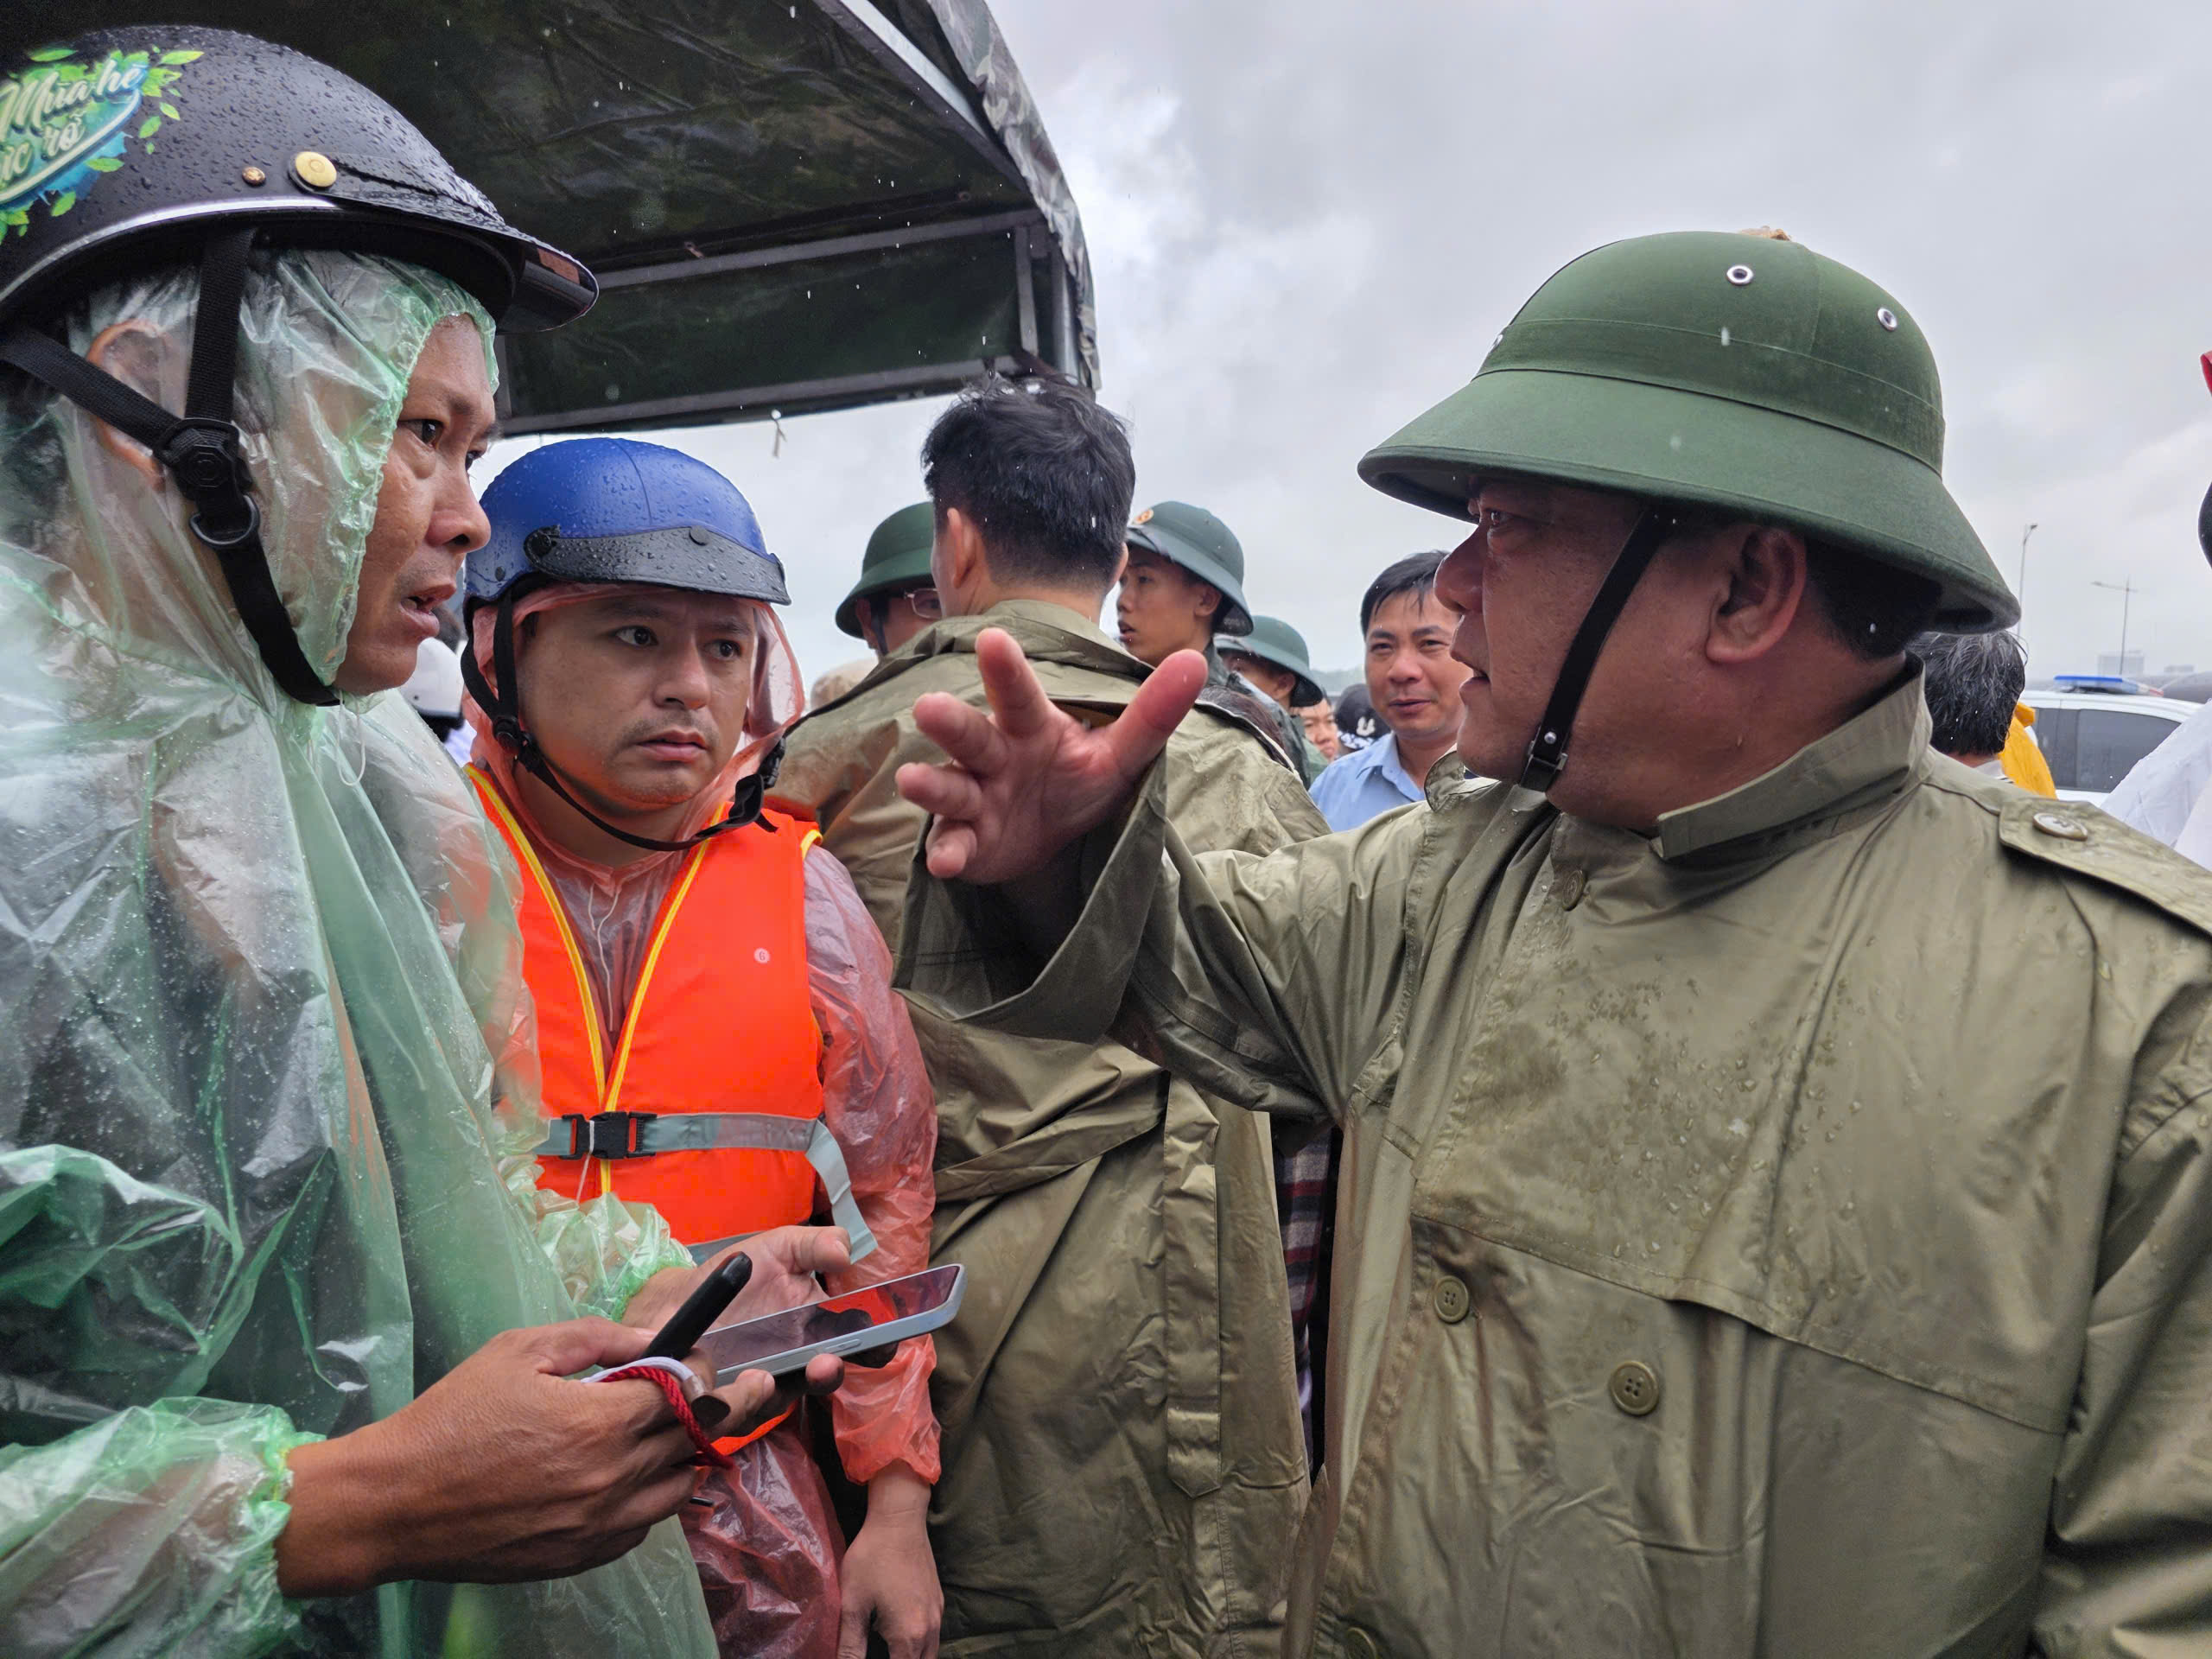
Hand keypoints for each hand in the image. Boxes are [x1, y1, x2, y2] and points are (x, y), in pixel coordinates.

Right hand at [276, 1318, 711, 1595]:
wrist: (394, 1503)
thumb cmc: (453, 1417)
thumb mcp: (519, 1351)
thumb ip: (596, 1338)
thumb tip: (655, 1337)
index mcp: (600, 1423)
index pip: (688, 1390)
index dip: (698, 1368)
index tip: (695, 1357)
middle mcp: (612, 1479)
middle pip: (693, 1438)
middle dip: (710, 1405)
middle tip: (719, 1388)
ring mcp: (599, 1527)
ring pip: (678, 1487)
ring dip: (681, 1455)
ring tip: (666, 1433)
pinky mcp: (581, 1559)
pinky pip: (642, 1527)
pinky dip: (646, 1499)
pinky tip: (624, 1478)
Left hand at [630, 1226, 856, 1436]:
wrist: (683, 1298)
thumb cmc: (740, 1274)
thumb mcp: (779, 1249)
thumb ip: (814, 1245)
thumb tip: (847, 1253)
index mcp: (818, 1327)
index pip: (857, 1344)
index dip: (875, 1348)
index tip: (883, 1345)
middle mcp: (798, 1362)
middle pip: (823, 1379)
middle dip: (827, 1375)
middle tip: (826, 1364)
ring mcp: (763, 1386)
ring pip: (779, 1402)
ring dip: (778, 1394)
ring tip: (769, 1378)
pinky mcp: (728, 1404)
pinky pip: (734, 1413)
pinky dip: (732, 1404)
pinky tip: (726, 1387)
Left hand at [838, 1467, 940, 1658]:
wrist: (900, 1520)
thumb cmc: (872, 1559)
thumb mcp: (853, 1603)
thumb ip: (850, 1644)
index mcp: (909, 1635)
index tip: (870, 1655)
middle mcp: (930, 1629)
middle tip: (880, 1653)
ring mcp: (937, 1613)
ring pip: (930, 1652)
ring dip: (912, 1657)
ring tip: (888, 1649)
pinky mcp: (937, 1600)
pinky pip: (933, 1634)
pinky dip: (919, 1644)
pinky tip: (900, 1632)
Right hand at [894, 629, 1204, 883]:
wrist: (1050, 839)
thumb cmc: (1076, 779)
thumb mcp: (1120, 752)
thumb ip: (1152, 712)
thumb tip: (1196, 660)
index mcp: (1031, 726)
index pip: (1020, 694)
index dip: (1006, 670)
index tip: (991, 639)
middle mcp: (996, 756)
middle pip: (972, 735)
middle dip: (951, 722)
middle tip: (928, 706)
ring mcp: (975, 798)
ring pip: (950, 786)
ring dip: (932, 785)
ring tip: (912, 779)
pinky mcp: (967, 841)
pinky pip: (952, 844)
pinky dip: (947, 852)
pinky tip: (943, 862)